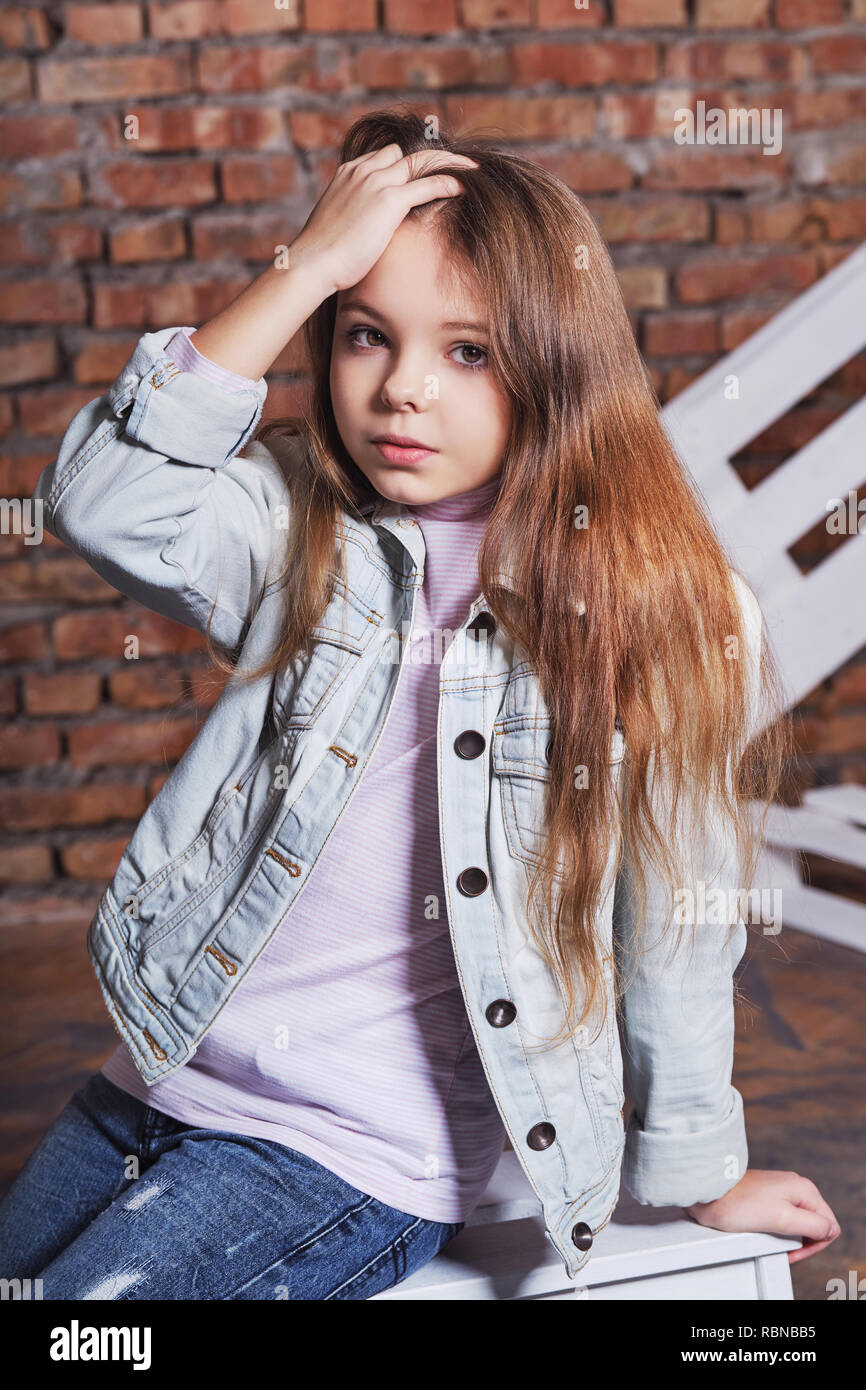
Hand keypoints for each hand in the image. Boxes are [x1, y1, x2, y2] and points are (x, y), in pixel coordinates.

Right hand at [288, 142, 478, 296]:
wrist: (313, 262)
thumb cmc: (322, 254)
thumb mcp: (337, 223)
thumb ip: (352, 214)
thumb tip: (360, 229)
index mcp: (348, 172)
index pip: (384, 155)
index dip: (406, 161)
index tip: (425, 167)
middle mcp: (363, 170)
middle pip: (404, 152)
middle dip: (430, 156)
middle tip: (454, 163)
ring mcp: (377, 182)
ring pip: (421, 161)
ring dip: (448, 163)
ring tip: (470, 169)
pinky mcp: (389, 200)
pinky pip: (428, 184)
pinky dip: (449, 181)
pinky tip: (465, 186)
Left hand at [684, 1169, 840, 1263]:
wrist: (708, 1191)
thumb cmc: (739, 1204)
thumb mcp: (782, 1219)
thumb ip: (813, 1225)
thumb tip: (830, 1230)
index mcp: (805, 1189)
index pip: (829, 1225)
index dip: (815, 1244)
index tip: (794, 1250)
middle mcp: (795, 1186)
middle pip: (815, 1224)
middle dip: (802, 1242)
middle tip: (783, 1249)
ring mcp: (781, 1189)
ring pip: (799, 1222)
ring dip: (789, 1237)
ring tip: (771, 1240)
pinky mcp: (767, 1195)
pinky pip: (783, 1217)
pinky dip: (777, 1229)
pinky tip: (763, 1232)